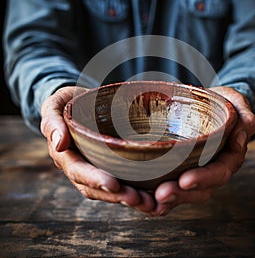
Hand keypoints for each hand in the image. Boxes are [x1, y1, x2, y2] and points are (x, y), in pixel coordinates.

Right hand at [40, 86, 154, 212]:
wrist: (82, 104)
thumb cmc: (70, 102)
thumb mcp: (56, 105)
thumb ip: (52, 121)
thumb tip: (59, 143)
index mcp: (66, 155)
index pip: (78, 171)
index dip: (95, 180)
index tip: (113, 184)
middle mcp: (81, 167)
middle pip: (97, 188)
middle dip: (117, 196)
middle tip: (138, 199)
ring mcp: (97, 168)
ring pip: (110, 191)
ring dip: (128, 198)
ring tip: (149, 203)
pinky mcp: (111, 166)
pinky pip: (122, 182)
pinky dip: (136, 190)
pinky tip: (152, 194)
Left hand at [149, 86, 254, 215]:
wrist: (209, 107)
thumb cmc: (223, 105)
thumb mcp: (237, 104)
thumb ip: (244, 115)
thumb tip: (243, 132)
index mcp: (228, 156)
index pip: (219, 172)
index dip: (204, 179)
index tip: (185, 181)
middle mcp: (211, 169)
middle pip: (199, 191)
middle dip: (180, 195)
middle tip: (160, 195)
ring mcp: (194, 171)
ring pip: (182, 193)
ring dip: (165, 200)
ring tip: (146, 201)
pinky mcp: (178, 169)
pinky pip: (168, 185)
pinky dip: (154, 195)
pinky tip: (140, 198)